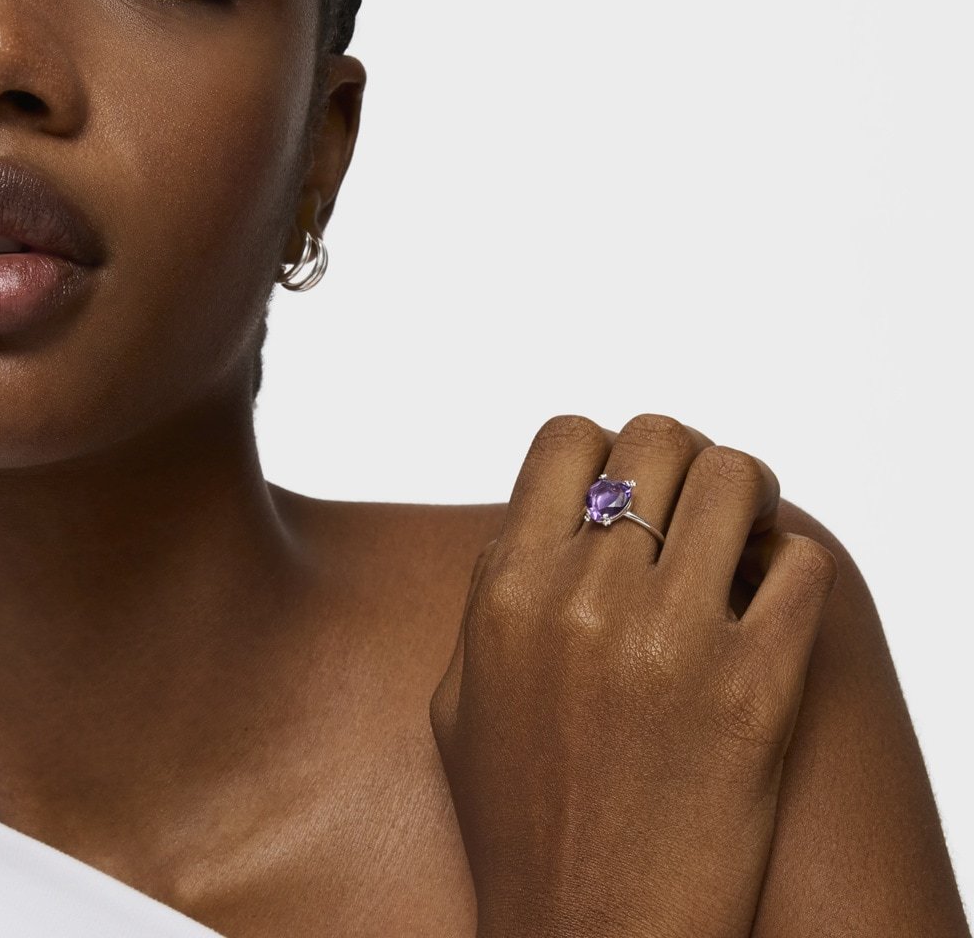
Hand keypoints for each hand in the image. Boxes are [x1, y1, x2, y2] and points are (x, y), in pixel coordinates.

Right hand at [429, 414, 838, 937]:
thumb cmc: (516, 824)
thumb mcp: (461, 696)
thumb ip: (491, 592)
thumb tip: (539, 522)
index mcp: (507, 590)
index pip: (567, 437)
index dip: (605, 449)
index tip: (625, 490)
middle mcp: (585, 597)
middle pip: (660, 436)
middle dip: (684, 460)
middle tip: (696, 508)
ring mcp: (673, 640)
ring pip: (739, 477)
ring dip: (747, 496)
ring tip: (743, 537)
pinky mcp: (757, 691)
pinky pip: (800, 565)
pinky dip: (790, 569)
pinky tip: (769, 605)